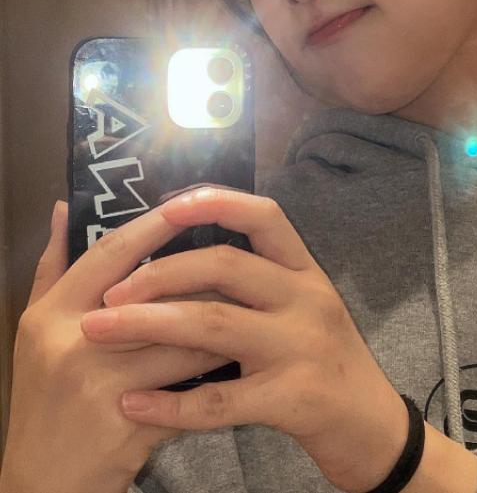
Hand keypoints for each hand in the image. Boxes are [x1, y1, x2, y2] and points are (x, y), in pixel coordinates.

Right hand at [0, 201, 230, 492]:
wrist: (42, 482)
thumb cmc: (43, 396)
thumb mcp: (34, 328)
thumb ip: (52, 266)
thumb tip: (65, 208)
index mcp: (51, 313)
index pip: (110, 253)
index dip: (153, 225)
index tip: (189, 204)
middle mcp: (73, 342)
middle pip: (158, 292)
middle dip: (203, 275)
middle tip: (239, 258)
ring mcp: (102, 383)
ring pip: (185, 337)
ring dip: (221, 322)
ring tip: (248, 307)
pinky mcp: (131, 420)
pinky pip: (191, 383)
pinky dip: (216, 368)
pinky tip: (239, 358)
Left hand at [83, 185, 409, 492]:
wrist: (372, 426)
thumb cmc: (326, 359)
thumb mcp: (304, 306)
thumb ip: (259, 281)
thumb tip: (187, 258)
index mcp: (306, 272)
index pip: (264, 217)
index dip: (216, 202)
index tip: (167, 205)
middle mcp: (307, 299)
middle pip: (226, 267)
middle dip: (160, 273)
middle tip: (110, 292)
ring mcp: (302, 348)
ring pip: (215, 325)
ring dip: (148, 325)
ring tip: (98, 331)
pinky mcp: (293, 399)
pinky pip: (221, 400)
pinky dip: (170, 402)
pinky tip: (131, 404)